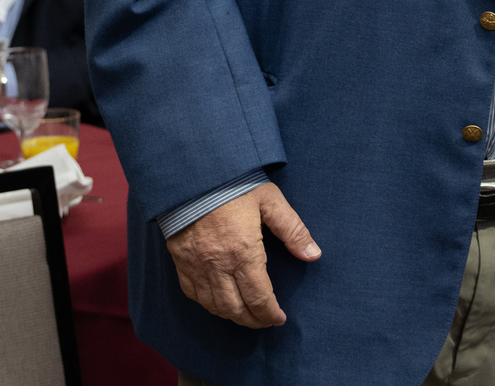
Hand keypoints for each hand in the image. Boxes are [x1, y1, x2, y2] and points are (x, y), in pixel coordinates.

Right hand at [164, 182, 320, 328]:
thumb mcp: (270, 201)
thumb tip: (313, 254)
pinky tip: (219, 302)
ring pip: (214, 305)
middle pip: (236, 308)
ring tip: (246, 316)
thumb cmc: (234, 184)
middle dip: (254, 320)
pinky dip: (208, 304)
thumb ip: (293, 230)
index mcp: (243, 252)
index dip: (270, 313)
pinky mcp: (181, 261)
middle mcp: (218, 265)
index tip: (279, 318)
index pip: (259, 297)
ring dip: (232, 316)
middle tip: (265, 321)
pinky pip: (193, 294)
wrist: (193, 174)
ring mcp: (196, 265)